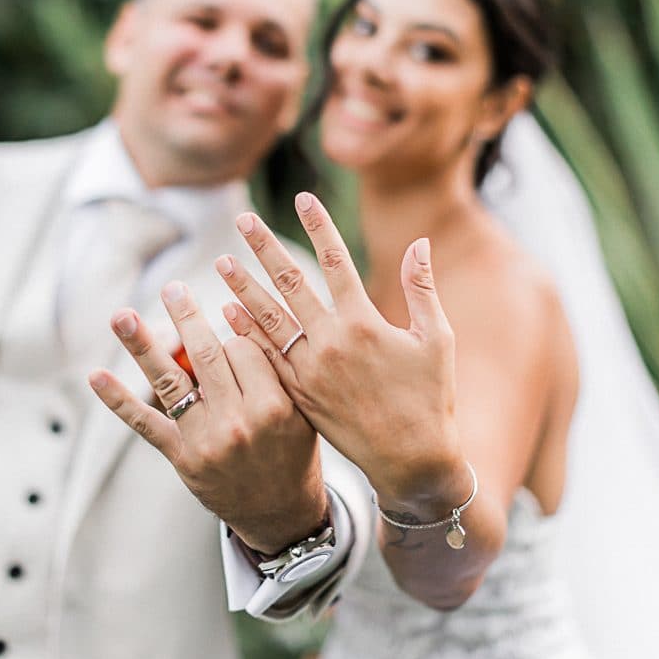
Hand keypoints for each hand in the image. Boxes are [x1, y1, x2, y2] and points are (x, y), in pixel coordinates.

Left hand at [88, 280, 328, 554]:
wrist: (282, 514)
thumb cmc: (294, 452)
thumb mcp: (302, 411)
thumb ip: (276, 370)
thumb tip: (238, 314)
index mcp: (275, 407)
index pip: (242, 348)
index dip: (236, 336)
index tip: (233, 334)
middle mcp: (237, 423)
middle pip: (205, 356)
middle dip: (187, 316)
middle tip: (173, 288)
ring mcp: (205, 441)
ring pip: (170, 381)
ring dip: (141, 345)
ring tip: (121, 316)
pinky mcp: (181, 457)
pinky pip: (145, 423)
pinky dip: (118, 400)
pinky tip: (96, 377)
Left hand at [218, 193, 466, 511]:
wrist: (411, 461)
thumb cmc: (430, 398)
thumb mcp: (436, 340)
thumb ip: (423, 289)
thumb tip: (419, 242)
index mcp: (365, 324)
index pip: (336, 262)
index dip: (319, 227)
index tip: (302, 197)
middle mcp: (331, 343)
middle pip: (290, 284)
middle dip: (265, 248)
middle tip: (243, 220)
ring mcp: (309, 370)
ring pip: (268, 319)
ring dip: (243, 288)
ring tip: (222, 262)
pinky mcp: (297, 394)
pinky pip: (264, 357)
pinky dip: (245, 333)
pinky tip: (227, 313)